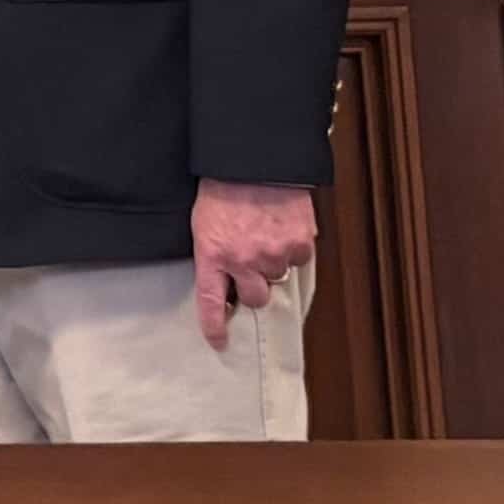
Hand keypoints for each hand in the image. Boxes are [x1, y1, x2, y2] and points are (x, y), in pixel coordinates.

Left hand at [188, 179, 316, 350]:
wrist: (253, 162)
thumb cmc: (222, 188)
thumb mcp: (204, 223)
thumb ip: (214, 253)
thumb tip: (224, 278)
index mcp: (212, 254)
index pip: (210, 301)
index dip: (214, 325)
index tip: (219, 341)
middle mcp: (244, 260)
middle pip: (255, 298)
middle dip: (254, 287)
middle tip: (252, 269)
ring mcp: (274, 253)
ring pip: (279, 276)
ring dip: (273, 263)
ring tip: (265, 235)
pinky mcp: (300, 242)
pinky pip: (299, 258)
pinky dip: (293, 248)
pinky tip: (282, 228)